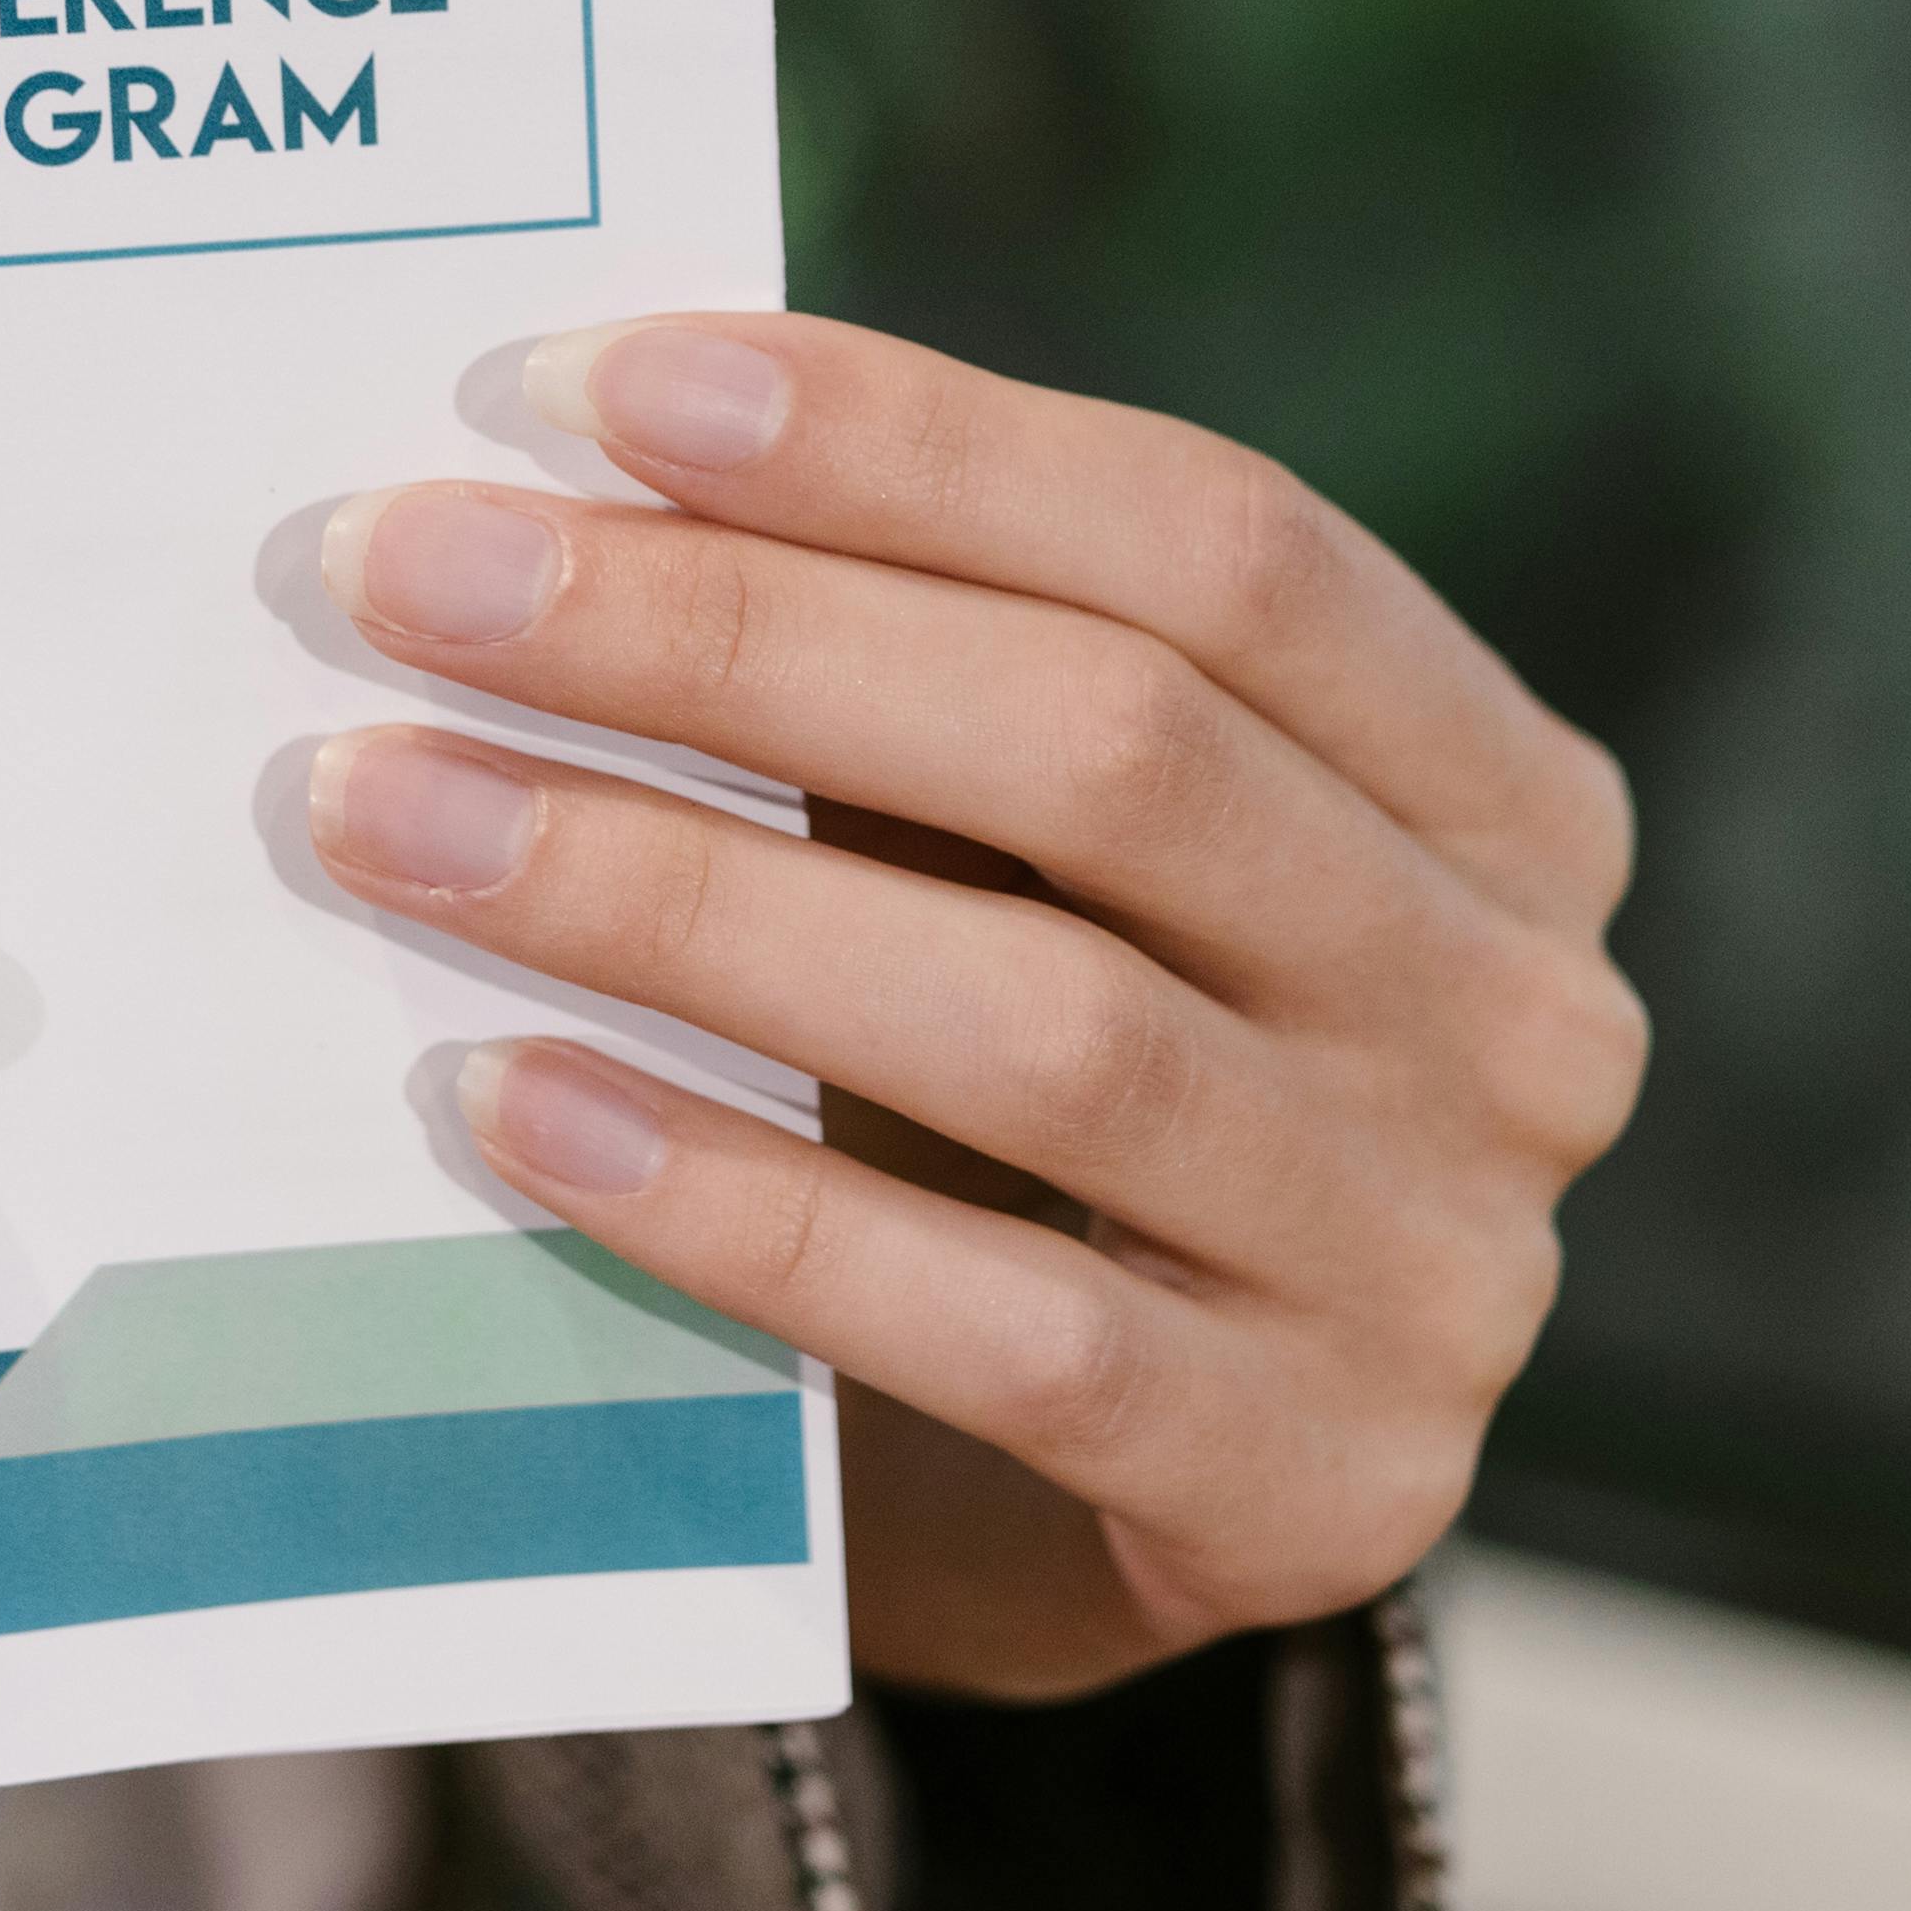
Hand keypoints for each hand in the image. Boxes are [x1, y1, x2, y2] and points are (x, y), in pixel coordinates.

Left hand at [305, 317, 1641, 1696]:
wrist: (1114, 1527)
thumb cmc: (1035, 1103)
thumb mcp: (1055, 867)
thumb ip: (913, 677)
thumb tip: (560, 468)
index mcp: (1502, 796)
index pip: (1222, 543)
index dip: (909, 446)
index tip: (592, 384)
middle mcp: (1522, 1017)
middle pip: (1119, 749)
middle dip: (728, 633)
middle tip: (406, 574)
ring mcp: (1440, 1272)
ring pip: (1047, 1024)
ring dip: (674, 893)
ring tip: (388, 812)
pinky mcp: (1311, 1498)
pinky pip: (998, 1329)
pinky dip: (734, 1201)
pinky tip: (506, 1097)